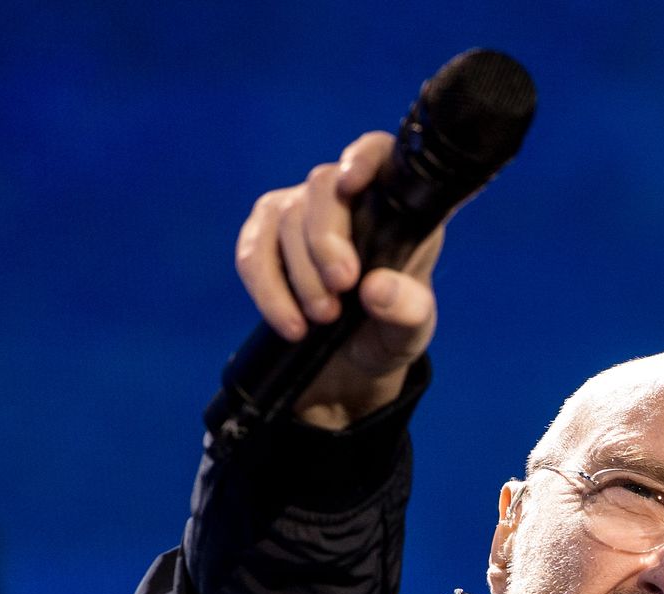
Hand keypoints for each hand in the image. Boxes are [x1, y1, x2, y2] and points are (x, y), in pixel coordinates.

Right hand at [235, 131, 443, 429]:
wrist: (349, 367)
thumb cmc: (389, 333)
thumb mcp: (411, 332)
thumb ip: (408, 311)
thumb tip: (376, 288)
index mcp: (395, 206)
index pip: (380, 155)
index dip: (363, 157)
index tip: (351, 183)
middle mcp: (346, 198)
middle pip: (323, 188)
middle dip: (325, 239)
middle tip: (341, 287)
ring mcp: (301, 213)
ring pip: (286, 217)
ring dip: (299, 273)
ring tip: (322, 319)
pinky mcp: (266, 237)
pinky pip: (252, 250)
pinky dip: (266, 288)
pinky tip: (289, 322)